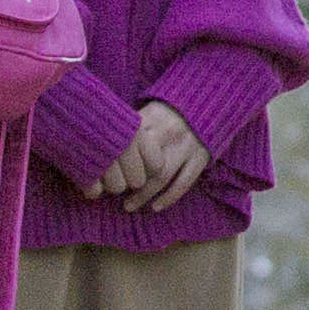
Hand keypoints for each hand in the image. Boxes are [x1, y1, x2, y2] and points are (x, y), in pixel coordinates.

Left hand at [89, 103, 208, 213]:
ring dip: (143, 196)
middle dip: (127, 183)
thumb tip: (102, 149)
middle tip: (114, 193)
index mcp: (151, 120)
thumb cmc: (168, 112)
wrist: (206, 103)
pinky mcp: (200, 158)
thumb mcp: (147, 112)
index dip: (114, 164)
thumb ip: (130, 129)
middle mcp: (168, 133)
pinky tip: (155, 207)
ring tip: (128, 206)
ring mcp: (186, 147)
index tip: (103, 175)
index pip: (129, 146)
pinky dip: (169, 198)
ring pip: (161, 178)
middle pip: (143, 165)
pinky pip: (183, 183)